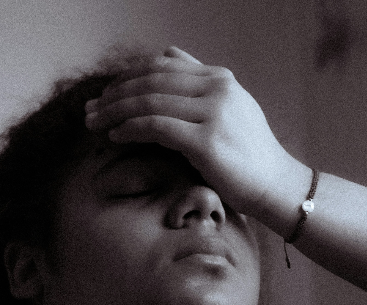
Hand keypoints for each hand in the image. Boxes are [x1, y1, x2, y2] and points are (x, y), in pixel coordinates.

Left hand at [85, 46, 292, 217]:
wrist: (276, 185)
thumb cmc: (249, 157)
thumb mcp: (230, 111)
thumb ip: (200, 87)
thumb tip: (168, 57)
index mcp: (220, 79)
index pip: (162, 65)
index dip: (127, 77)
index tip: (106, 94)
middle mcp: (217, 89)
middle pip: (151, 80)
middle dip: (114, 94)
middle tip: (90, 109)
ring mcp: (213, 113)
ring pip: (149, 101)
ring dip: (115, 111)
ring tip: (93, 122)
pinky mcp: (207, 140)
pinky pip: (157, 126)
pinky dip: (130, 128)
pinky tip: (114, 136)